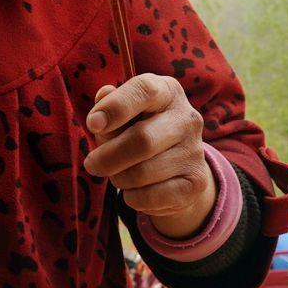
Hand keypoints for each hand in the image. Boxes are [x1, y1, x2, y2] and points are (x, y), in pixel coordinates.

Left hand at [81, 74, 215, 238]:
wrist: (176, 170)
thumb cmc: (139, 131)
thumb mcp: (124, 115)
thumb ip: (110, 106)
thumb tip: (103, 95)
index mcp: (167, 92)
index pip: (144, 90)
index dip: (115, 107)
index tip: (92, 124)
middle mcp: (187, 118)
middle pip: (142, 139)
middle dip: (107, 156)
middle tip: (92, 164)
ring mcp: (194, 151)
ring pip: (142, 173)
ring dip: (118, 178)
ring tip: (117, 175)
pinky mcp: (195, 182)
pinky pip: (150, 196)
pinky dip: (132, 197)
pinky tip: (135, 190)